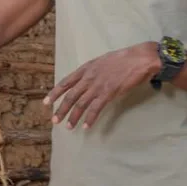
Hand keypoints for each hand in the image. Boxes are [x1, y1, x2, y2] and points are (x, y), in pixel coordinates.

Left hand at [44, 42, 160, 129]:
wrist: (140, 58)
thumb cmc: (123, 59)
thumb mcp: (101, 61)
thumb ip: (92, 71)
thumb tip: (87, 80)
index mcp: (86, 69)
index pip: (65, 82)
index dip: (55, 93)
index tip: (46, 103)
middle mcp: (89, 78)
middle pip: (71, 96)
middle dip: (61, 109)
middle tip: (54, 120)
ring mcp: (98, 86)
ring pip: (81, 104)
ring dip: (74, 117)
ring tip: (69, 127)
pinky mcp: (109, 93)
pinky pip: (96, 108)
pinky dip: (90, 118)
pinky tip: (87, 126)